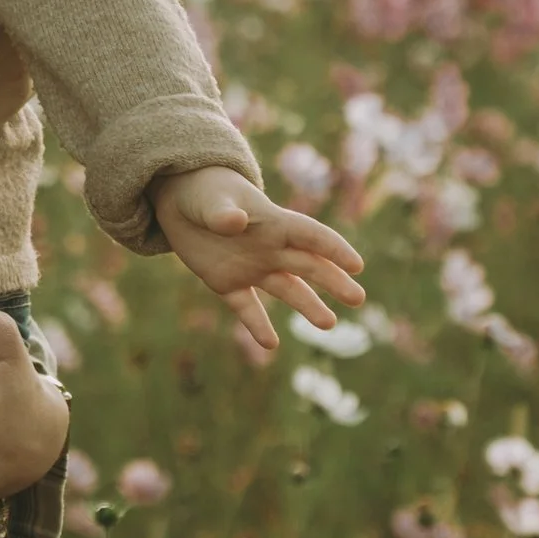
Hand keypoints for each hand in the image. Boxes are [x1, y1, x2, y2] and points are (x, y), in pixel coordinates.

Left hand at [152, 166, 365, 362]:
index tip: (356, 266)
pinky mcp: (227, 283)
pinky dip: (257, 325)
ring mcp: (251, 267)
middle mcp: (269, 248)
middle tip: (358, 299)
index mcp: (273, 222)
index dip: (334, 249)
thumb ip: (222, 213)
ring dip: (307, 306)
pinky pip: (246, 308)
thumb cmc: (203, 192)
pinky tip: (270, 344)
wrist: (180, 201)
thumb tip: (235, 222)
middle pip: (308, 266)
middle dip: (333, 281)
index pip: (310, 236)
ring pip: (286, 289)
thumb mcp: (210, 200)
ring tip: (328, 325)